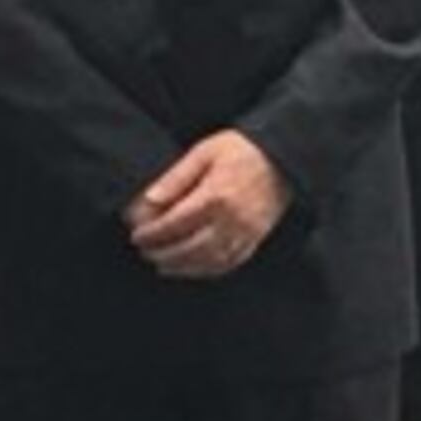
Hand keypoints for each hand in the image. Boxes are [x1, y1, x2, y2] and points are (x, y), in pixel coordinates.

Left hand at [128, 130, 291, 280]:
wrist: (283, 158)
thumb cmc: (242, 150)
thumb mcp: (204, 152)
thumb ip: (176, 177)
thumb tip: (149, 199)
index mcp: (215, 196)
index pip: (175, 224)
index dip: (153, 234)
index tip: (137, 237)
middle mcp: (230, 220)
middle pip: (189, 248)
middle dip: (164, 254)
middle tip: (145, 253)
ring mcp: (245, 233)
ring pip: (208, 261)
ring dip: (182, 268)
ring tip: (163, 265)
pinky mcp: (255, 239)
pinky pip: (228, 263)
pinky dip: (207, 270)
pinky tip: (193, 268)